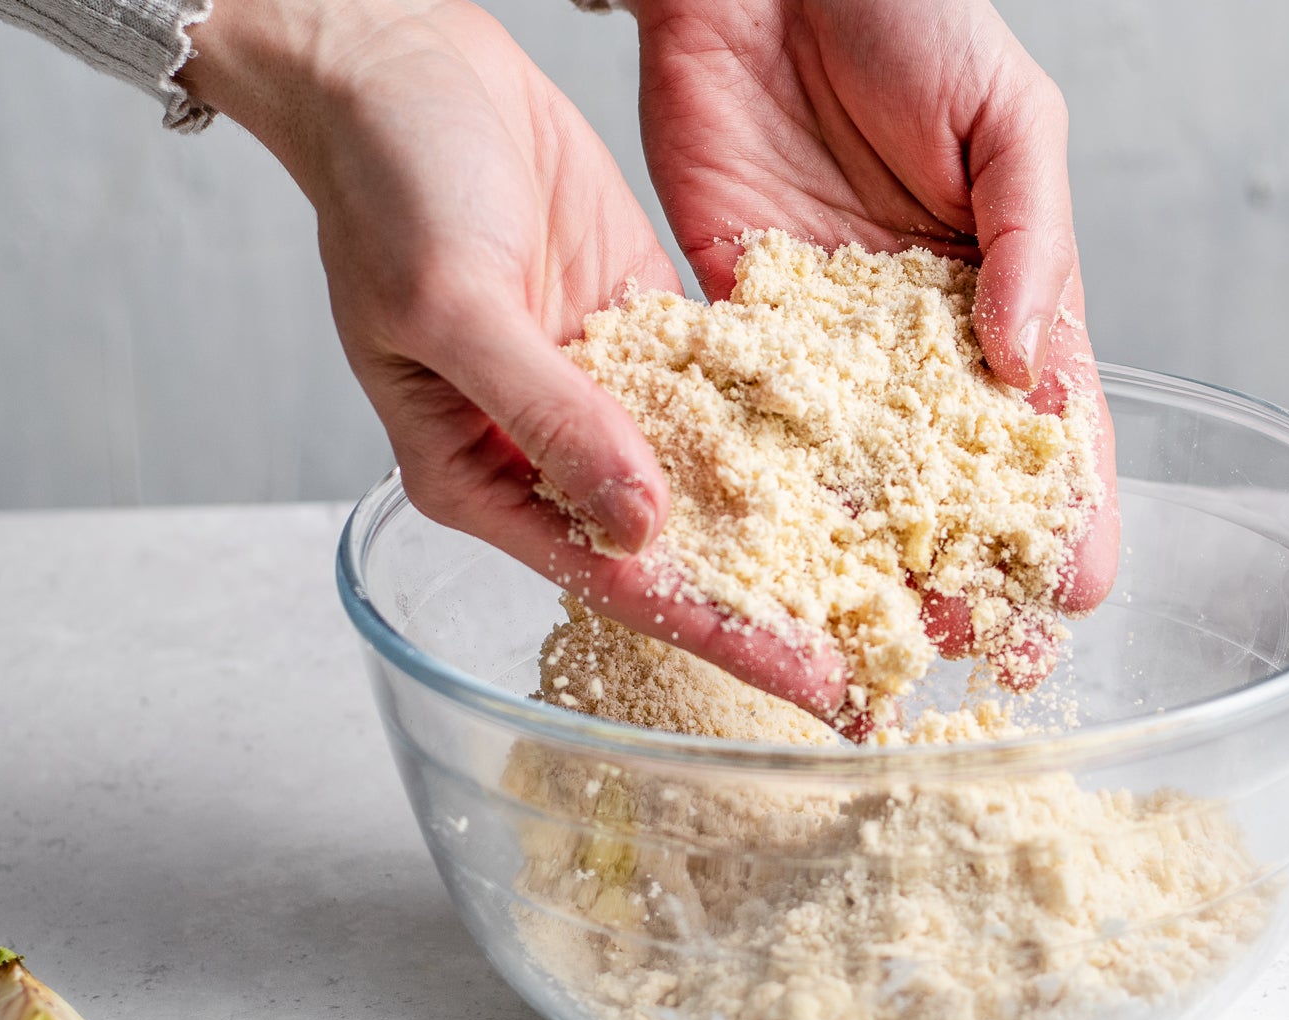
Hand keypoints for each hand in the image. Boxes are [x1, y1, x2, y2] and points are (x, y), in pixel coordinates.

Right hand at [181, 0, 846, 712]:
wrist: (398, 65)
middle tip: (890, 656)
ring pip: (715, 478)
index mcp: (480, 476)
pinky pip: (727, 392)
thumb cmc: (387, 183)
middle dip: (780, 603)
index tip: (816, 685)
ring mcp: (604, 388)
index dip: (724, 638)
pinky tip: (872, 457)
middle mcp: (547, 451)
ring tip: (901, 571)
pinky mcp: (644, 323)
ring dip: (799, 523)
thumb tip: (642, 527)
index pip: (621, 582)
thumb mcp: (457, 304)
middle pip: (683, 550)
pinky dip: (791, 424)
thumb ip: (550, 415)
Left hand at [630, 0, 1119, 660]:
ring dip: (867, 546)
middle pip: (953, 468)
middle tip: (969, 641)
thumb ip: (1029, 240)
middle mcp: (923, 328)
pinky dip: (763, 476)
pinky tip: (768, 546)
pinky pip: (755, 407)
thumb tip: (1030, 368)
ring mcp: (829, 329)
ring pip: (857, 462)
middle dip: (966, 555)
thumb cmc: (911, 9)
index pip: (1053, 420)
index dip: (1069, 506)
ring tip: (871, 628)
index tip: (1073, 586)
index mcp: (1010, 287)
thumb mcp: (1011, 118)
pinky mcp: (738, 308)